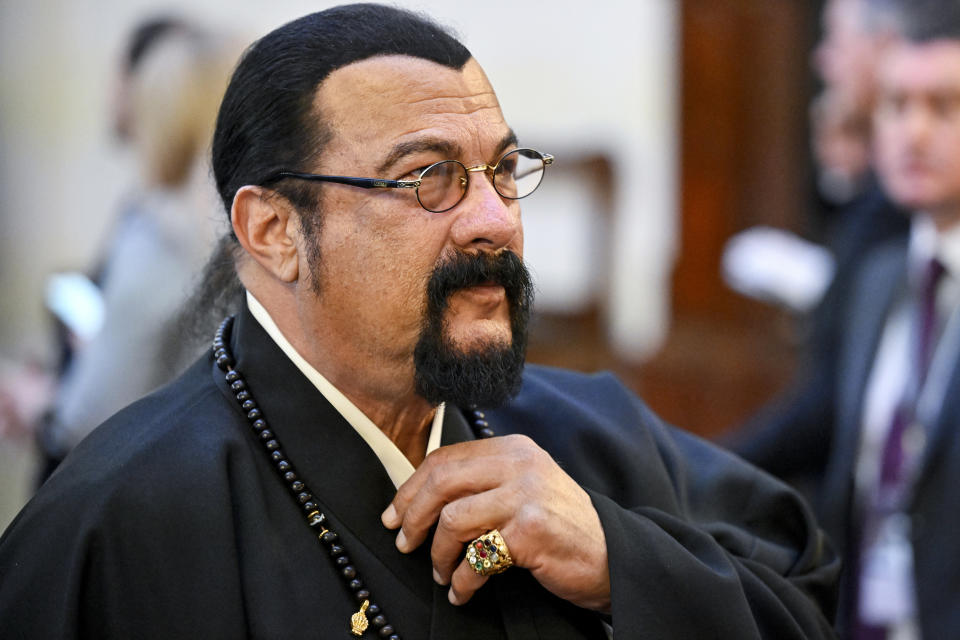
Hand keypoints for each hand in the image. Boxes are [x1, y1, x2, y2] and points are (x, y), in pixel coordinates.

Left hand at [381, 434, 610, 610]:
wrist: (612, 556)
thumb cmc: (560, 527)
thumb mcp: (524, 489)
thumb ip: (483, 483)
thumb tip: (419, 498)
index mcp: (512, 449)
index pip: (445, 459)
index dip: (410, 489)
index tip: (394, 515)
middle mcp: (520, 464)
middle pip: (442, 482)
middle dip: (413, 517)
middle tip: (404, 544)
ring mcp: (526, 495)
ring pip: (453, 520)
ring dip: (438, 555)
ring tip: (442, 574)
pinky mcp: (530, 530)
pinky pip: (476, 556)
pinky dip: (463, 580)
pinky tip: (463, 591)